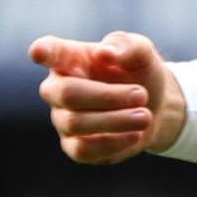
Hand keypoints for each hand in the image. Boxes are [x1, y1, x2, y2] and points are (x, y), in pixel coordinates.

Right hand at [30, 31, 185, 163]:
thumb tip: (104, 53)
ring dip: (116, 120)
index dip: (43, 52)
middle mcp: (58, 88)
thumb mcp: (141, 53)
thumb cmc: (139, 72)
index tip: (39, 52)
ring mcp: (63, 118)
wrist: (157, 106)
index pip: (51, 51)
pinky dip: (113, 143)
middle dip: (108, 96)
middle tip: (142, 94)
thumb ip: (126, 46)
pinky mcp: (74, 146)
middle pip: (66, 93)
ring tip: (145, 116)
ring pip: (75, 123)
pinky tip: (136, 135)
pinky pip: (82, 150)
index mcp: (70, 58)